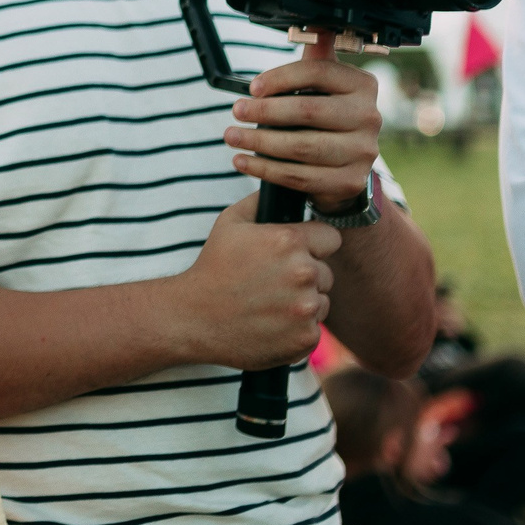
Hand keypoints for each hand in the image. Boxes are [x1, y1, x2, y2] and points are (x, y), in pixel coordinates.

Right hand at [175, 194, 343, 369]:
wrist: (193, 318)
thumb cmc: (213, 267)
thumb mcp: (230, 223)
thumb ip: (261, 202)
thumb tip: (281, 186)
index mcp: (289, 241)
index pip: (331, 237)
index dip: (313, 244)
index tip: (296, 253)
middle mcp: (303, 273)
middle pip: (327, 272)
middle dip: (306, 276)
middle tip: (272, 283)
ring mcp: (306, 308)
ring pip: (321, 301)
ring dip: (302, 303)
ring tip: (269, 304)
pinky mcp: (306, 338)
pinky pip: (313, 329)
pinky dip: (296, 329)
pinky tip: (271, 324)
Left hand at [225, 42, 380, 210]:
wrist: (345, 169)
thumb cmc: (327, 121)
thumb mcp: (327, 88)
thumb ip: (318, 61)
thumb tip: (315, 27)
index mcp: (362, 86)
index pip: (318, 72)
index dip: (280, 78)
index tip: (252, 88)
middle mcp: (369, 117)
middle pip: (308, 110)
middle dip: (264, 111)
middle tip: (236, 111)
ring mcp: (362, 152)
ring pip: (302, 146)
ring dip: (259, 142)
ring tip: (232, 136)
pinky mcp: (348, 182)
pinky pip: (300, 176)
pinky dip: (266, 170)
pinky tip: (244, 162)